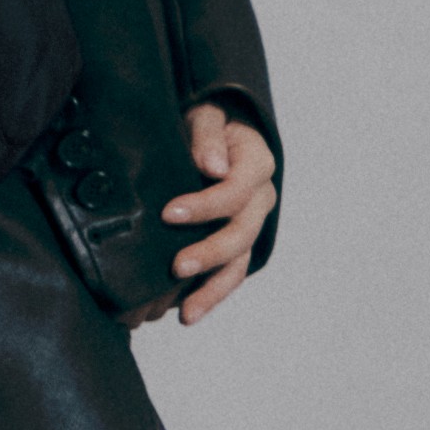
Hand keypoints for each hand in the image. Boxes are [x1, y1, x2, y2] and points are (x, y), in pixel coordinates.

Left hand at [155, 101, 275, 327]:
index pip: (237, 190)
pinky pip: (231, 273)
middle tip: (177, 266)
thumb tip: (214, 166)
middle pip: (242, 232)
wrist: (216, 136)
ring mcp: (251, 224)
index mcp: (256, 164)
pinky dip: (212, 295)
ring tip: (187, 311)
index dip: (206, 205)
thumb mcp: (207, 116)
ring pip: (240, 261)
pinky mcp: (237, 243)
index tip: (169, 213)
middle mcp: (260, 198)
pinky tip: (189, 313)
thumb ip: (208, 135)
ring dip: (213, 287)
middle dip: (209, 252)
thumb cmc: (209, 125)